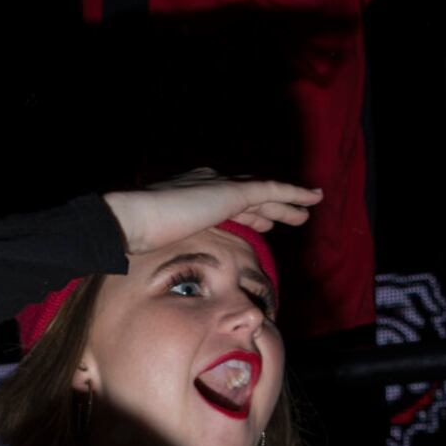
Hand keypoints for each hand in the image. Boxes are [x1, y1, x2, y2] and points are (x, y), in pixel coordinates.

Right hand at [102, 175, 319, 256]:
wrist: (133, 220)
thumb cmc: (137, 237)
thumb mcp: (161, 240)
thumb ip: (174, 244)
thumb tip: (175, 262)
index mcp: (191, 193)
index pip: (227, 202)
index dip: (247, 212)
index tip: (261, 223)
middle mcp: (208, 182)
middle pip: (248, 196)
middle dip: (269, 206)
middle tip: (291, 214)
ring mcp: (219, 185)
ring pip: (264, 193)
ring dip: (288, 201)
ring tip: (309, 206)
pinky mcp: (231, 191)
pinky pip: (272, 191)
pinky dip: (293, 194)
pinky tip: (312, 199)